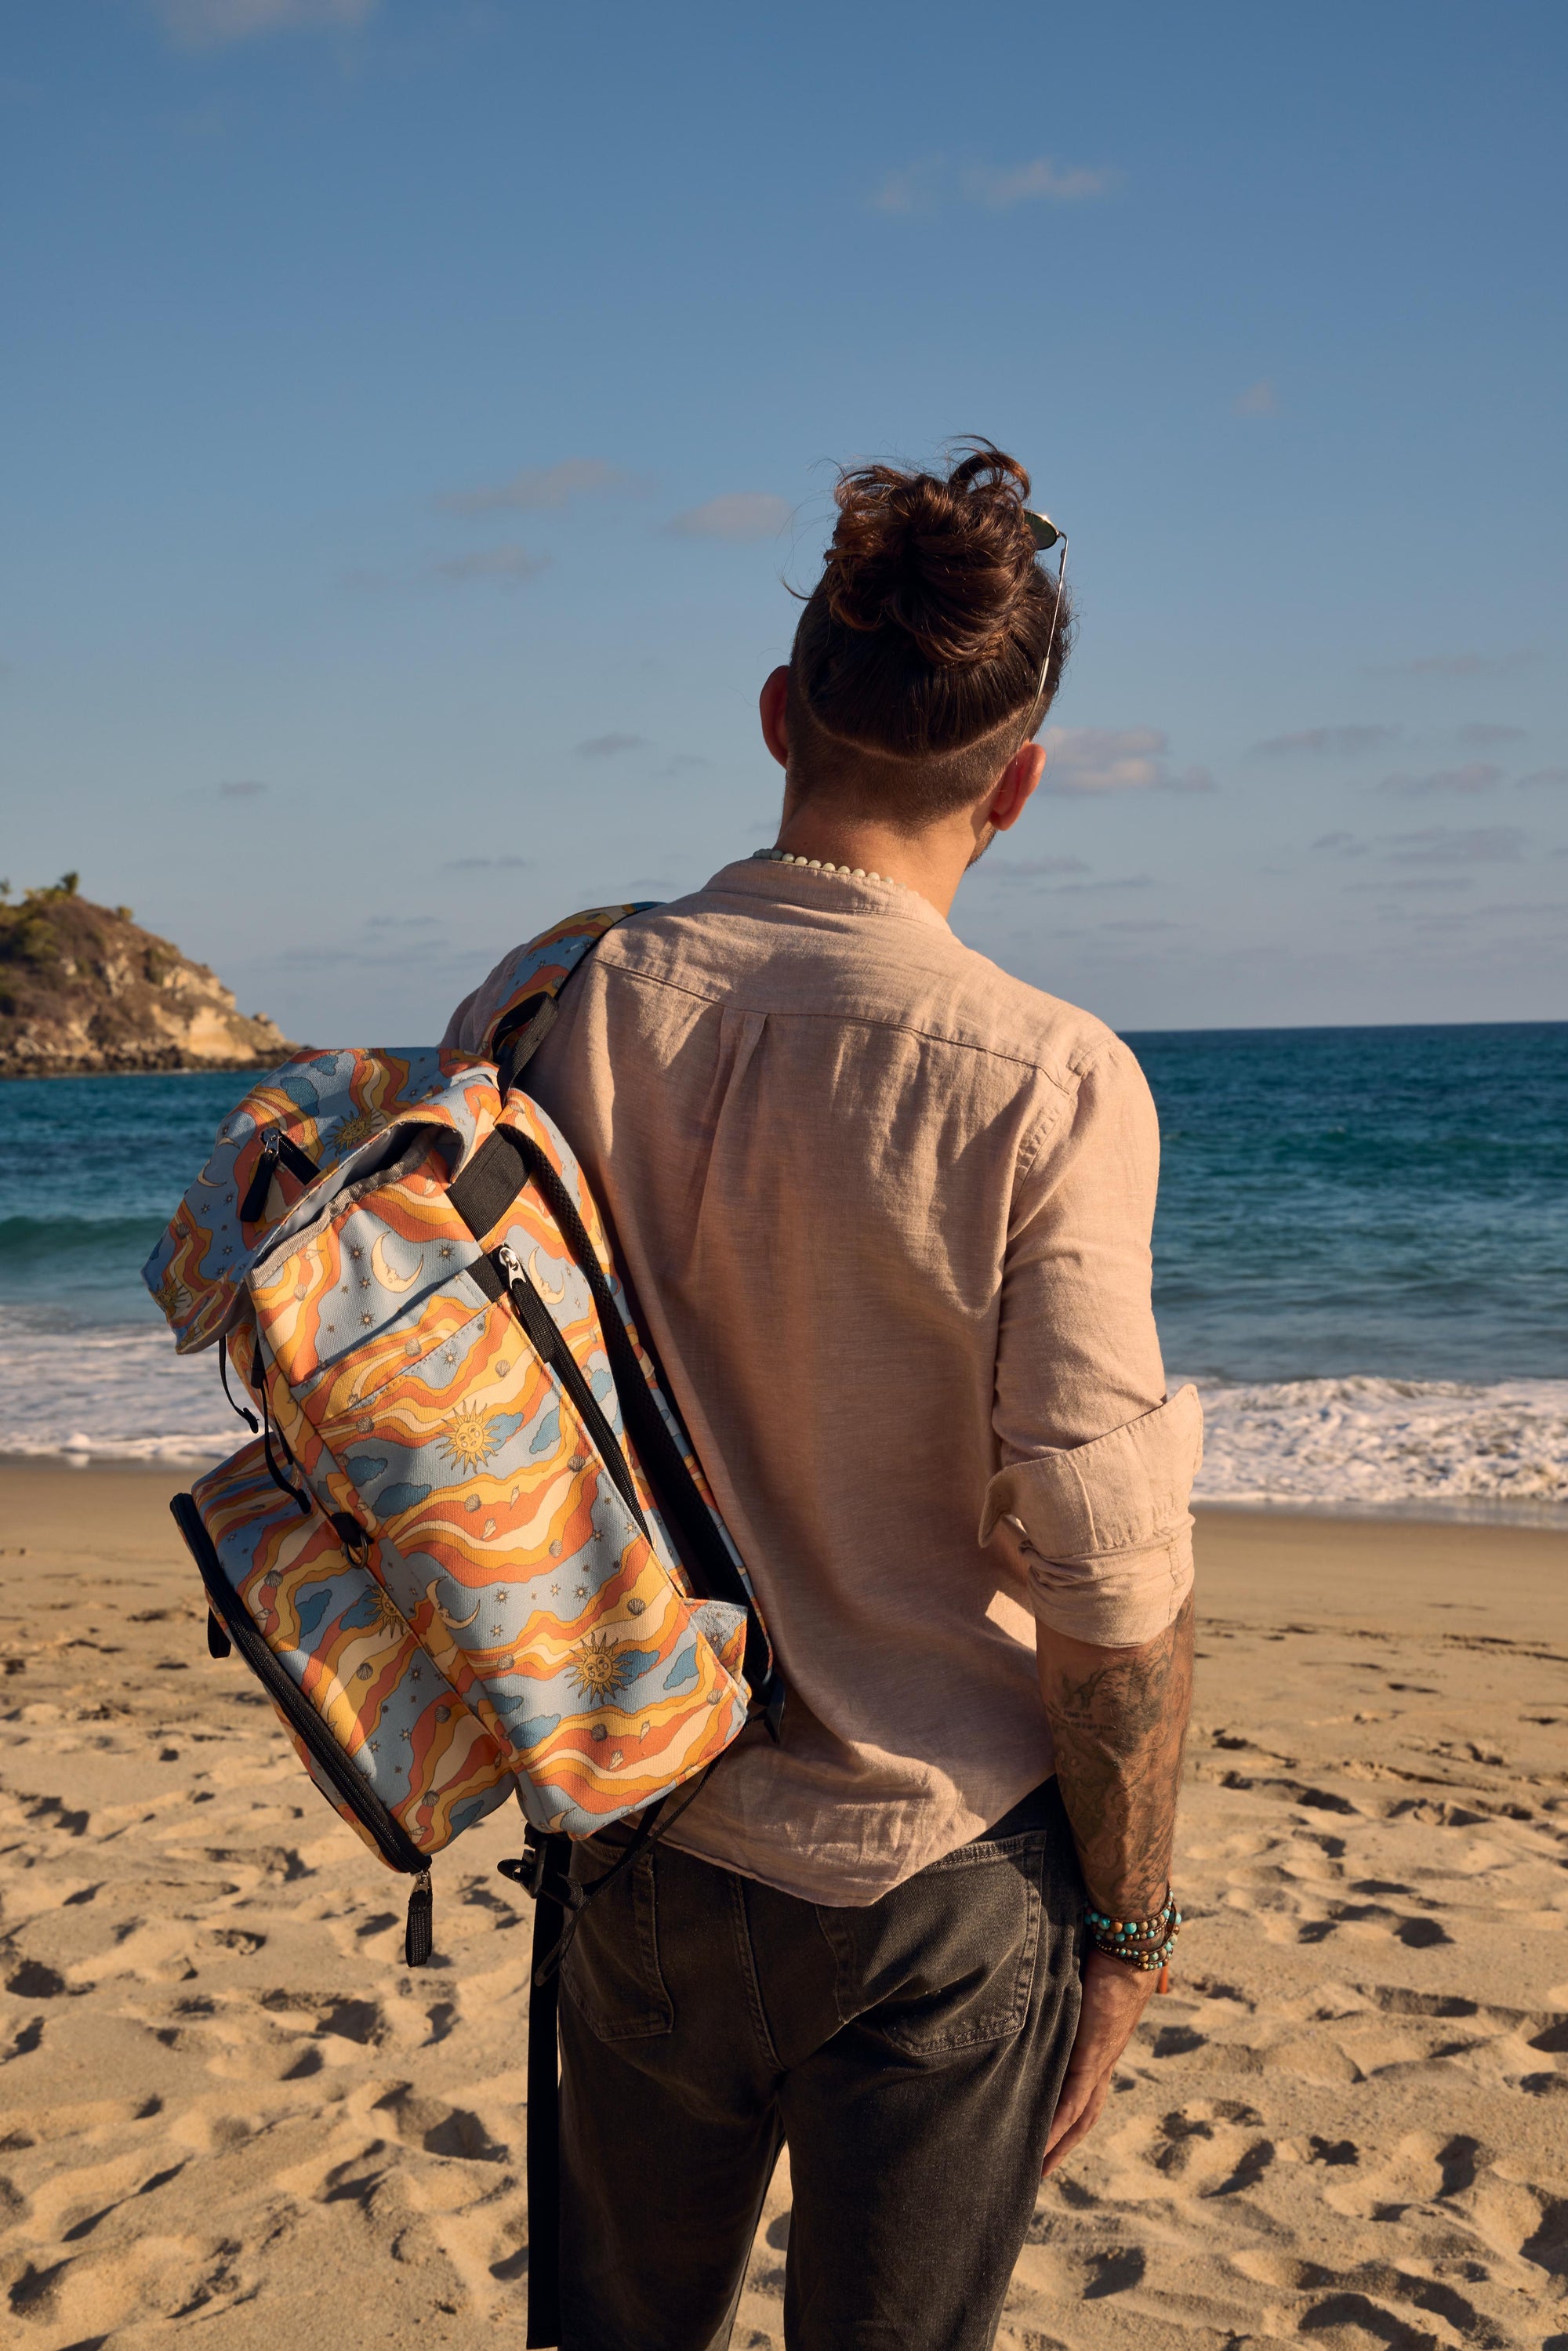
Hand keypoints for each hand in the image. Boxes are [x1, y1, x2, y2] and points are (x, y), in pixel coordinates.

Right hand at [1041, 1948, 1155, 2176]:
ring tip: (1037, 2171)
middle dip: (1061, 2146)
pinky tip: (1042, 2146)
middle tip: (1038, 2173)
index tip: (1047, 2139)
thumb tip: (1036, 1983)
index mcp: (1098, 2046)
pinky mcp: (1092, 2056)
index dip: (1066, 2119)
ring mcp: (1099, 2062)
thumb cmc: (1103, 1950)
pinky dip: (1058, 2126)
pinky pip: (1073, 2101)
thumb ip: (1060, 1992)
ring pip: (1080, 2117)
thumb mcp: (1075, 1981)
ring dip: (1059, 2147)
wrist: (1130, 1943)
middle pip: (1084, 2117)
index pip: (1083, 2092)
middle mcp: (1102, 2061)